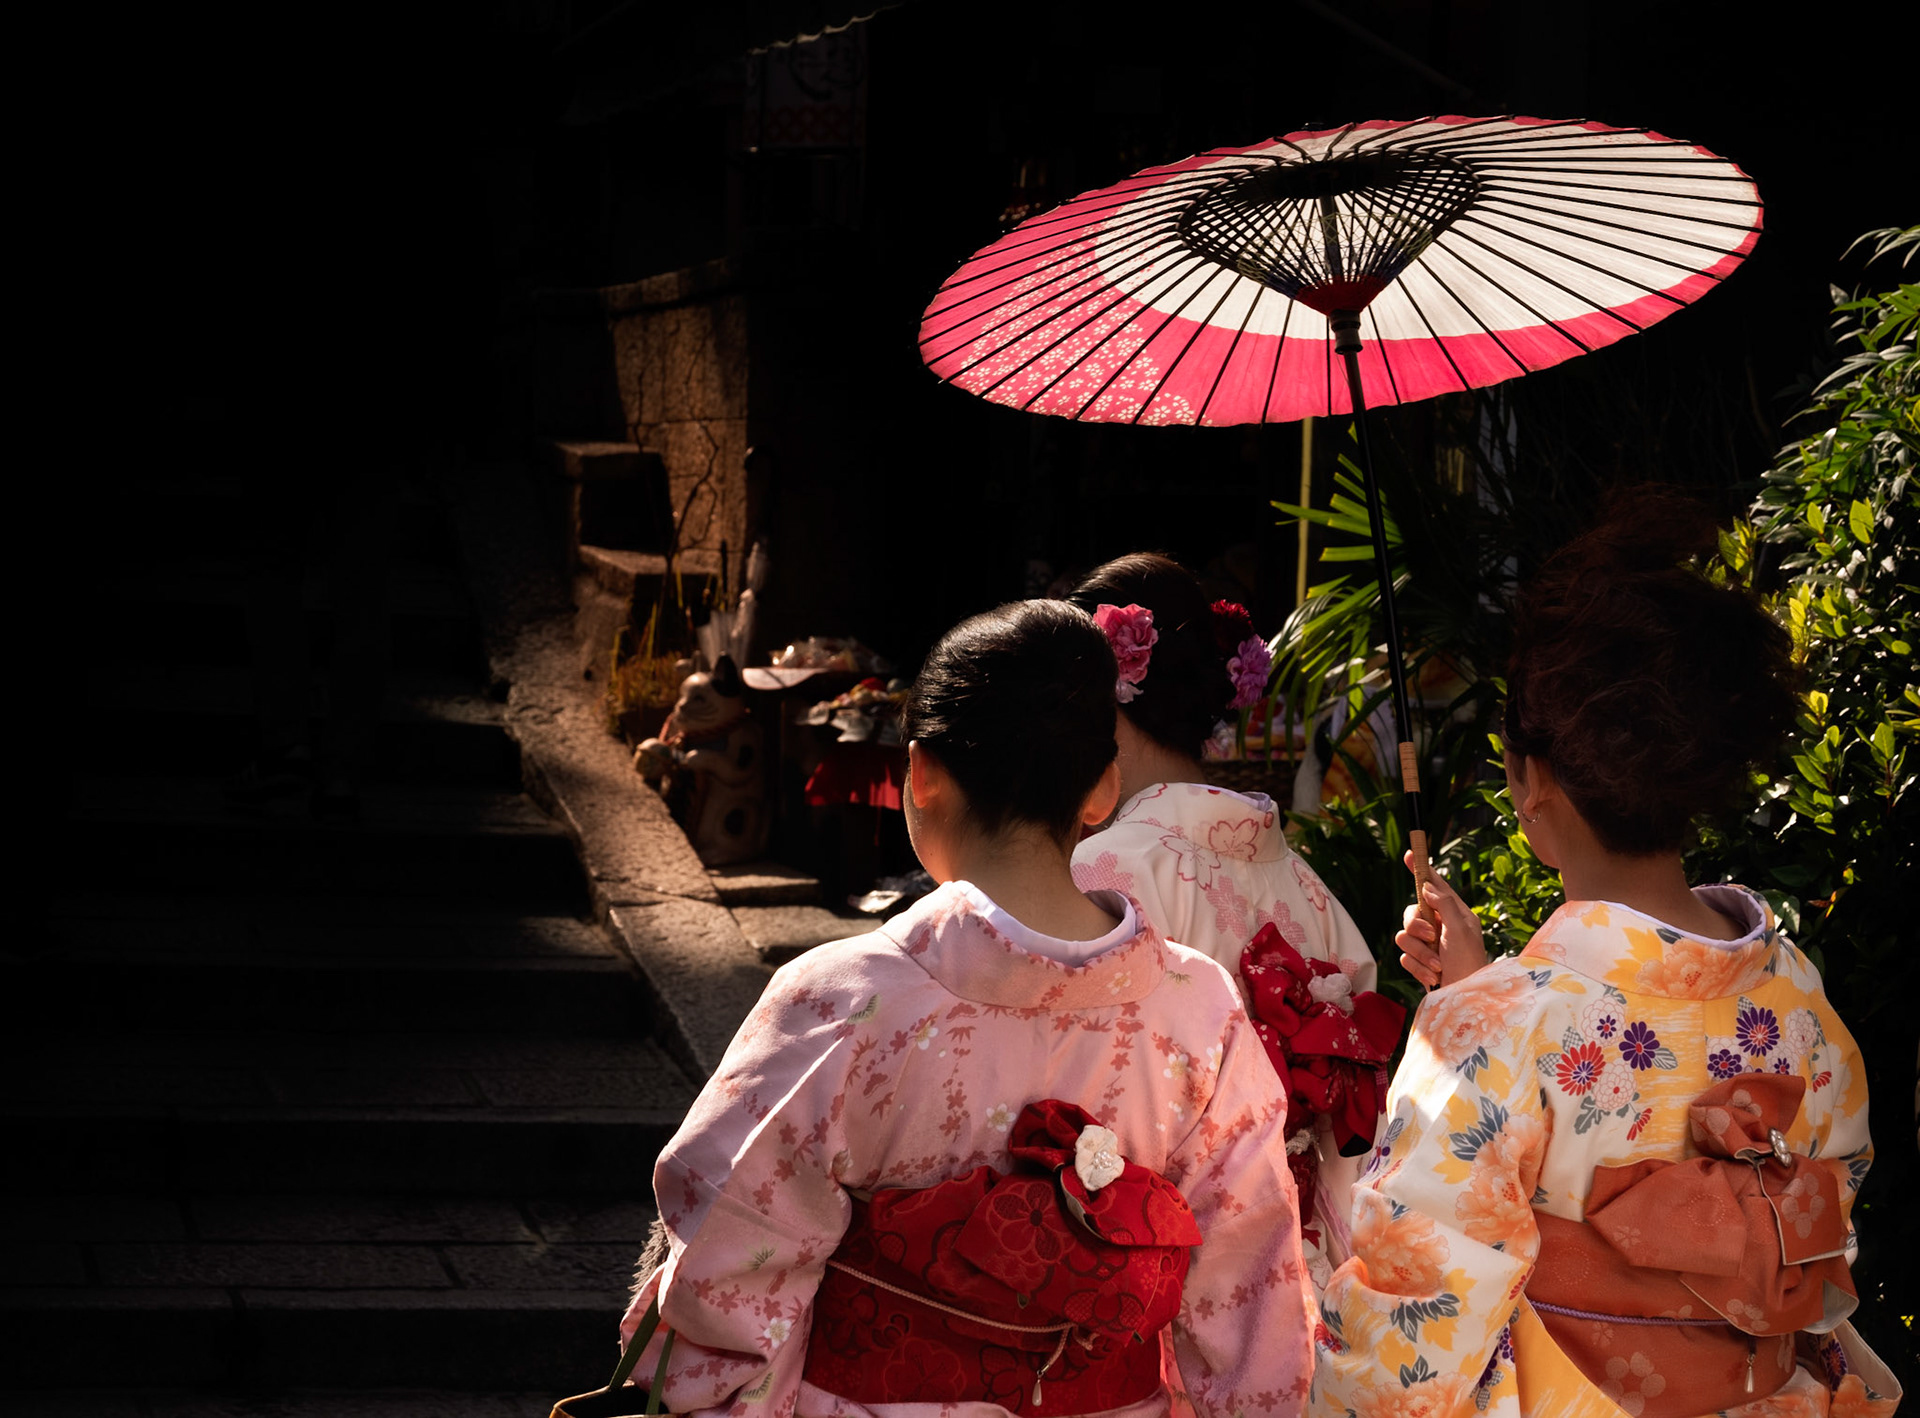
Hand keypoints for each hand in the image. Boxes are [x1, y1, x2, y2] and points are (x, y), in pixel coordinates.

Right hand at [1397, 850, 1488, 987]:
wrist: (1466, 999)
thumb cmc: (1470, 963)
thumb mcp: (1461, 930)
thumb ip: (1444, 905)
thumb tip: (1428, 887)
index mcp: (1454, 915)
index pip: (1435, 887)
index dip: (1422, 870)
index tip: (1410, 854)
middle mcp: (1440, 927)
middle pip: (1411, 912)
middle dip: (1418, 927)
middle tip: (1433, 937)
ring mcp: (1428, 946)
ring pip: (1404, 936)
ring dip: (1421, 953)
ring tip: (1438, 965)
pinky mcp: (1420, 963)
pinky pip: (1404, 957)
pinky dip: (1419, 968)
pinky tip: (1433, 977)